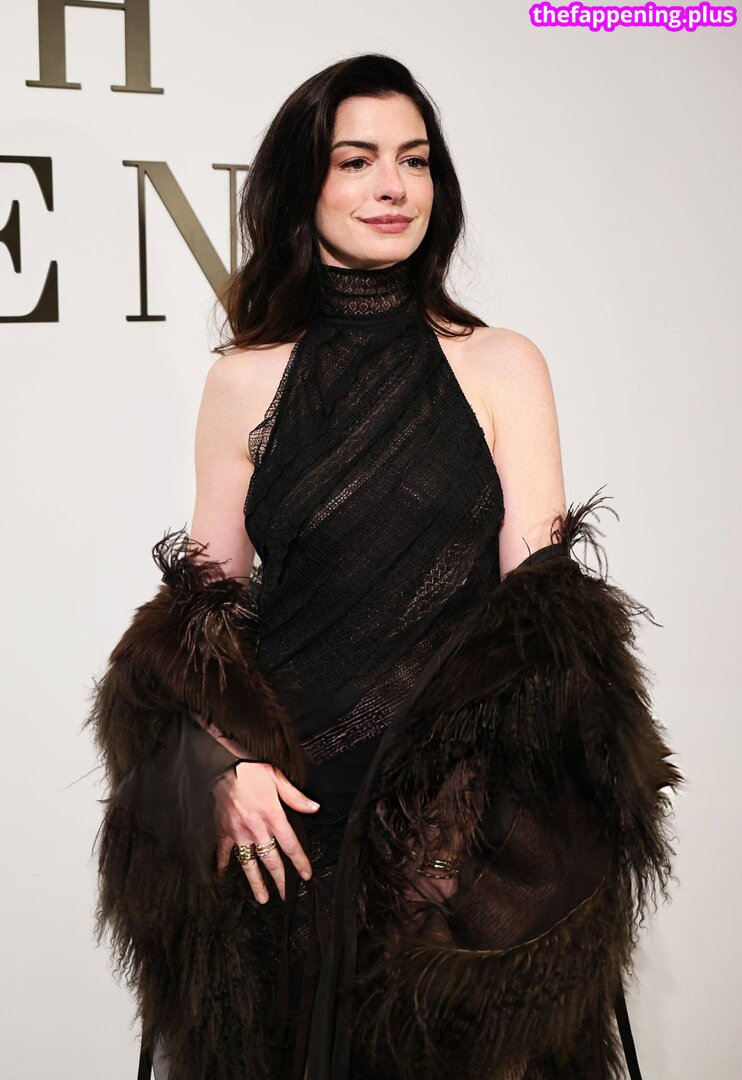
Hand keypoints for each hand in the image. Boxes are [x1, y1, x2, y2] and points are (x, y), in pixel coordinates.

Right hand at [213, 762, 319, 902]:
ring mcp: (238, 832)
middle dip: (281, 880)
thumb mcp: (277, 778)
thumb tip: (314, 808)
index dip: (300, 861)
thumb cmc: (250, 770)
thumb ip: (295, 797)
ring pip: (249, 863)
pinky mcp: (223, 830)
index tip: (306, 874)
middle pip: (271, 860)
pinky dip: (223, 863)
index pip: (290, 845)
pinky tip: (223, 875)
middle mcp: (256, 828)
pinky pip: (224, 852)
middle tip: (287, 895)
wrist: (221, 766)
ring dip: (256, 882)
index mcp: (272, 816)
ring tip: (262, 898)